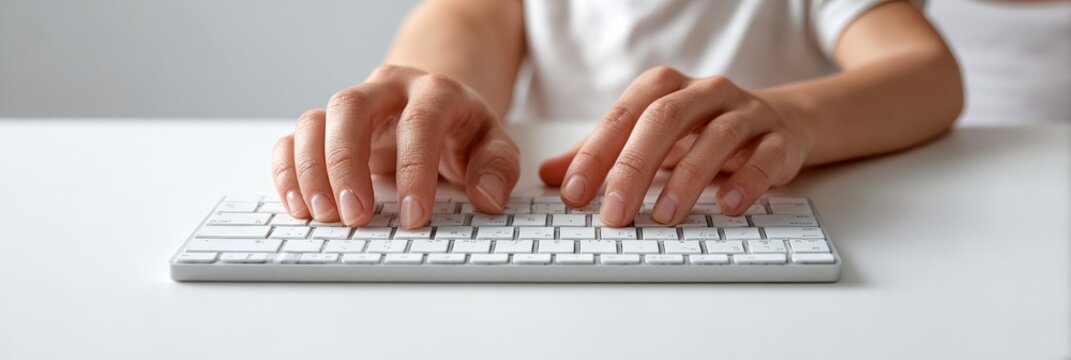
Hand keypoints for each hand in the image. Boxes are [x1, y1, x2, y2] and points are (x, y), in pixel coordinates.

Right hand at [272, 65, 519, 227]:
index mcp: (433, 92)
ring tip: (324, 216)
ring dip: (312, 170)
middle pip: (352, 108)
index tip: (413, 215)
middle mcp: (385, 90)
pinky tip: (299, 206)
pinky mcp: (326, 128)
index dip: (414, 169)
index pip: (419, 121)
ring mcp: (352, 106)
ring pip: (315, 121)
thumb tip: (487, 196)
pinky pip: (293, 138)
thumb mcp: (494, 145)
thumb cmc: (463, 133)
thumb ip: (498, 168)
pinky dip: (288, 171)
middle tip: (356, 215)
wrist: (437, 108)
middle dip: (347, 164)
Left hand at [539, 66, 812, 225]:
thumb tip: (550, 175)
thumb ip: (601, 155)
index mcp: (663, 88)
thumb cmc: (699, 132)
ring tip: (665, 216)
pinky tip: (727, 206)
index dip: (595, 155)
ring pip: (715, 136)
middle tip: (614, 214)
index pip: (621, 117)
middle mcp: (703, 92)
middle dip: (634, 169)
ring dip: (687, 179)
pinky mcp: (779, 137)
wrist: (776, 123)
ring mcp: (744, 112)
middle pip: (663, 120)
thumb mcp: (647, 139)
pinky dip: (746, 180)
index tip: (574, 194)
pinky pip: (764, 156)